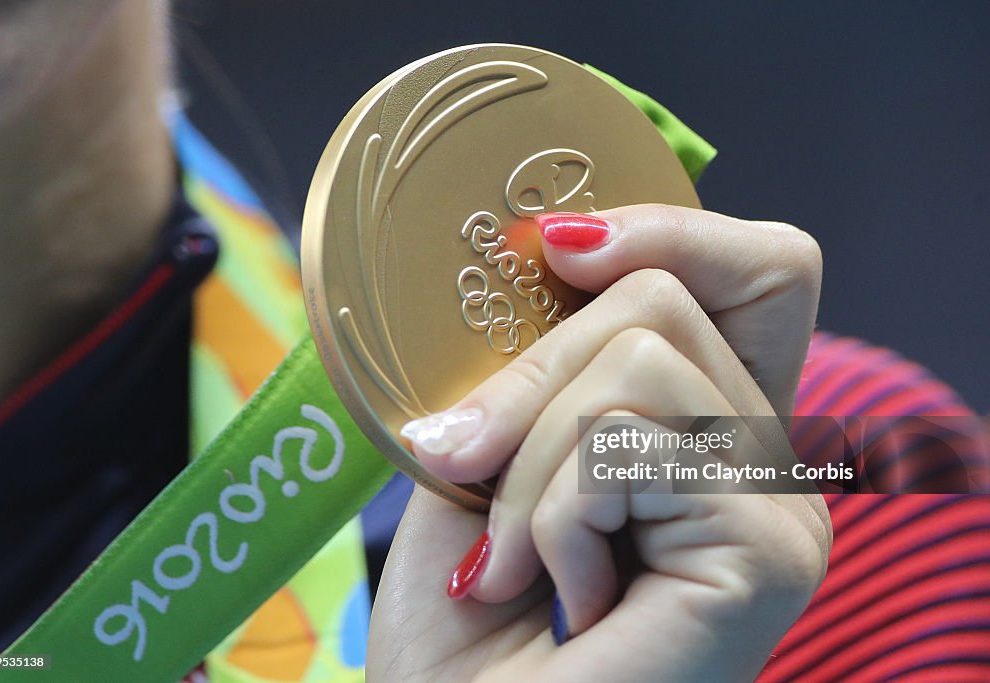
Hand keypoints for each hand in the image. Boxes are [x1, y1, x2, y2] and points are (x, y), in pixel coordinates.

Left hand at [368, 205, 831, 681]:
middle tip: (469, 471)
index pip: (760, 270)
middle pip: (663, 295)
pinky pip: (627, 449)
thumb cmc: (466, 622)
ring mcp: (778, 503)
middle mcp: (764, 457)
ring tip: (518, 561)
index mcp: (708, 425)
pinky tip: (566, 597)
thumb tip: (551, 242)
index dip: (668, 229)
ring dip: (528, 466)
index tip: (556, 250)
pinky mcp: (769, 549)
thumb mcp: (486, 453)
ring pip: (636, 364)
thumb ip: (538, 356)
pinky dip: (554, 517)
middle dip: (528, 381)